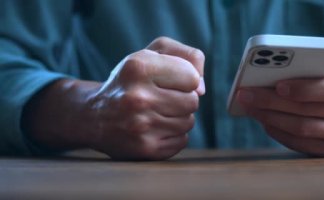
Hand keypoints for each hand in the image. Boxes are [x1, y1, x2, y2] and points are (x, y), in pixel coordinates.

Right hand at [83, 37, 204, 159]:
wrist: (94, 116)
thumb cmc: (131, 80)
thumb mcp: (153, 54)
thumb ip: (188, 57)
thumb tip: (201, 89)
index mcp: (139, 67)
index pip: (192, 77)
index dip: (186, 78)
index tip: (169, 80)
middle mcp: (138, 97)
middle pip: (193, 101)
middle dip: (182, 98)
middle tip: (162, 98)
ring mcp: (141, 126)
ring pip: (189, 122)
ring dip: (178, 117)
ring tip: (156, 113)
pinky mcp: (145, 148)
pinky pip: (182, 141)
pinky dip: (173, 135)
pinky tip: (154, 128)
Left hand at [237, 59, 323, 156]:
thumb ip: (311, 64)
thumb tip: (273, 68)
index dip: (303, 89)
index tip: (278, 85)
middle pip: (305, 110)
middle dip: (270, 102)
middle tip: (246, 95)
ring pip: (299, 129)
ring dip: (269, 118)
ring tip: (249, 107)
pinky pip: (299, 143)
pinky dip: (277, 132)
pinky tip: (264, 121)